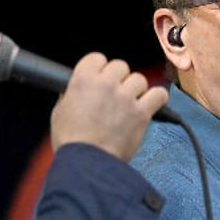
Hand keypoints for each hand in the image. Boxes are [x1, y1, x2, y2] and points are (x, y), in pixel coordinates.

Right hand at [50, 53, 168, 159]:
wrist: (88, 162)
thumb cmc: (72, 141)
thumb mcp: (60, 112)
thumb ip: (70, 96)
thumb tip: (74, 90)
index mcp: (83, 80)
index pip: (97, 58)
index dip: (101, 68)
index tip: (103, 78)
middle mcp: (106, 84)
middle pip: (121, 66)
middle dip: (120, 79)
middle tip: (117, 94)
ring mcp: (126, 98)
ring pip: (140, 79)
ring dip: (137, 90)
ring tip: (131, 103)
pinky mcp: (141, 113)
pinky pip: (159, 94)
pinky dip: (157, 98)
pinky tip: (151, 104)